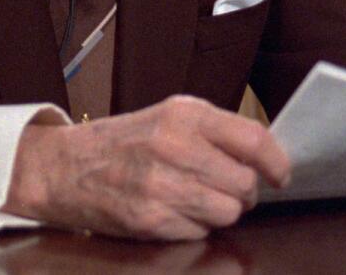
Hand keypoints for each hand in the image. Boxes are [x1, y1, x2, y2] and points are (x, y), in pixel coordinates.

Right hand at [4, 95, 290, 239]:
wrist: (64, 167)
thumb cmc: (123, 141)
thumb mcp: (168, 116)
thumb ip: (214, 130)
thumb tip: (264, 155)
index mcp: (184, 114)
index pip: (254, 139)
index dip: (276, 162)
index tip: (280, 174)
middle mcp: (174, 146)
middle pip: (245, 183)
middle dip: (243, 191)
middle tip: (226, 186)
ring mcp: (162, 186)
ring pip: (228, 212)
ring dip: (220, 210)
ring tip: (197, 198)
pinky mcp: (151, 220)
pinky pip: (200, 232)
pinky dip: (194, 226)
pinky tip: (173, 210)